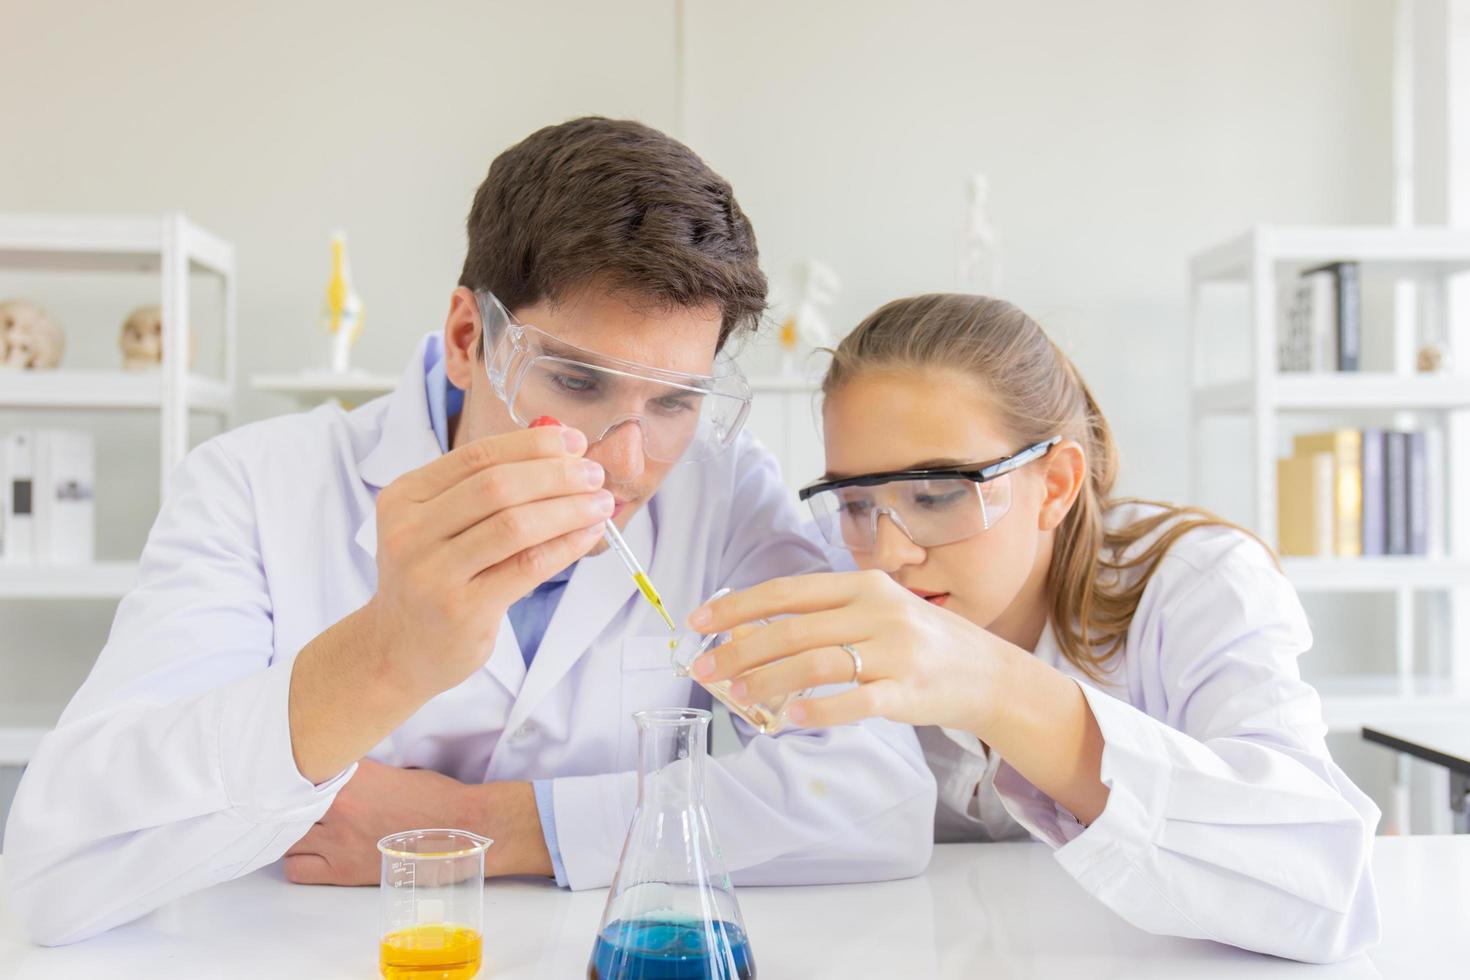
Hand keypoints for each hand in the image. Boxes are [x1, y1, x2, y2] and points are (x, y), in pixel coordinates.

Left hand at [282, 761, 551, 884]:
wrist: (461, 830)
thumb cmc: (436, 798)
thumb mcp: (393, 770)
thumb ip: (359, 773)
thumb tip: (340, 775)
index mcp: (353, 772)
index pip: (303, 767)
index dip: (295, 774)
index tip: (294, 776)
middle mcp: (339, 804)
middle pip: (287, 803)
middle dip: (291, 805)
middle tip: (300, 807)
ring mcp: (337, 838)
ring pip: (285, 837)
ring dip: (292, 833)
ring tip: (308, 832)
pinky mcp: (343, 870)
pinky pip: (296, 869)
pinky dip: (298, 862)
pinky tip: (314, 855)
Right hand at [365, 425, 612, 701]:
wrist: (399, 649)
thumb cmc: (432, 580)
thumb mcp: (438, 526)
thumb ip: (485, 490)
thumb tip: (560, 453)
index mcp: (405, 497)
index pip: (476, 455)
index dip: (531, 444)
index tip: (573, 442)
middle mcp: (410, 531)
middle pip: (497, 486)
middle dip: (556, 474)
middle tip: (593, 475)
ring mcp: (433, 573)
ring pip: (515, 525)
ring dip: (568, 509)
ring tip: (599, 503)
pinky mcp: (462, 609)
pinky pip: (527, 566)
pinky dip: (565, 545)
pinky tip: (587, 535)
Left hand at [688, 570, 1010, 732]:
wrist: (985, 672)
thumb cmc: (919, 641)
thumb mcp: (877, 609)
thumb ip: (827, 615)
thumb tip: (757, 629)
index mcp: (862, 585)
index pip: (787, 591)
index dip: (738, 605)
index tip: (700, 621)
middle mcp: (877, 612)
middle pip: (794, 629)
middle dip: (740, 650)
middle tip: (704, 669)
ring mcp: (895, 651)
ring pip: (817, 663)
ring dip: (769, 680)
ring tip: (738, 695)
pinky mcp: (907, 691)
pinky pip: (855, 700)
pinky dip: (818, 710)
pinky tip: (789, 719)